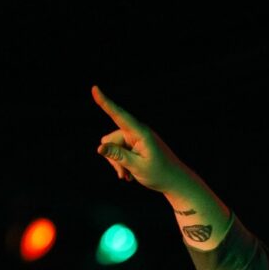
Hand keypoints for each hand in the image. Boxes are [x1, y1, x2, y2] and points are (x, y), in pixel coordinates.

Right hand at [91, 86, 205, 197]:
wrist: (174, 181)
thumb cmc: (159, 174)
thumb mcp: (137, 167)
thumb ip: (118, 156)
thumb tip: (99, 147)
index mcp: (141, 133)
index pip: (119, 115)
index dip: (105, 102)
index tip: (95, 88)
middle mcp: (136, 131)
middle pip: (110, 139)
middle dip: (113, 158)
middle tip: (124, 175)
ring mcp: (135, 137)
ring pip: (111, 146)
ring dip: (116, 162)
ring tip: (128, 176)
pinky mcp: (133, 144)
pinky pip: (117, 150)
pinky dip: (120, 163)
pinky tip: (129, 174)